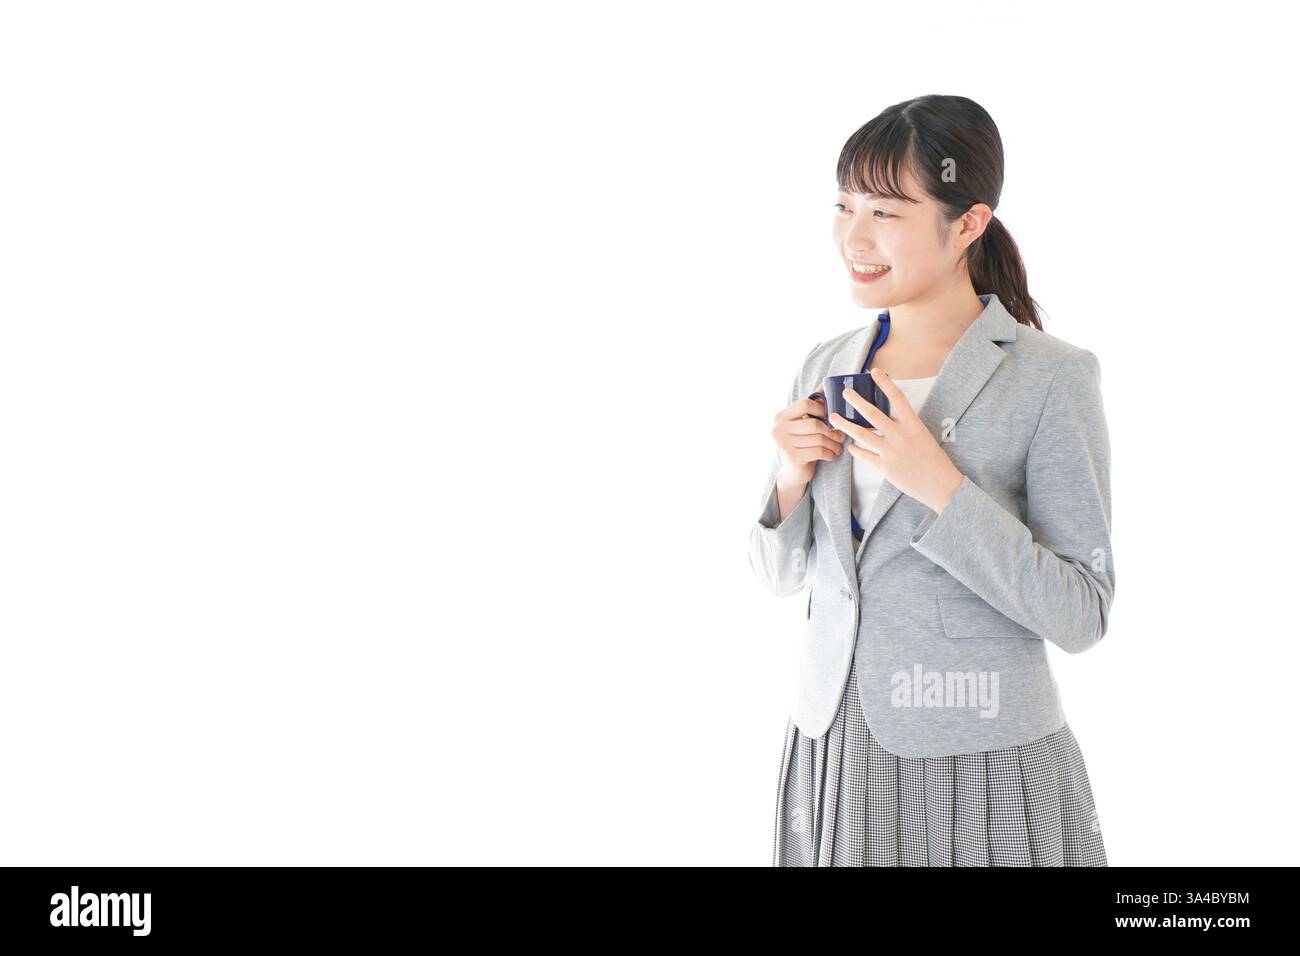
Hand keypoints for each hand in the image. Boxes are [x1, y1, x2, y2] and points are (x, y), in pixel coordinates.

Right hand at [771, 394, 847, 483]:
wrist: (793, 472)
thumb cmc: (801, 444)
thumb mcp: (803, 424)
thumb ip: (811, 406)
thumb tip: (825, 384)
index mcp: (780, 416)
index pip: (805, 404)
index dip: (822, 409)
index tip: (830, 418)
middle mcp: (778, 429)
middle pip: (814, 424)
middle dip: (831, 431)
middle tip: (841, 436)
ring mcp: (784, 444)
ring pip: (819, 439)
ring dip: (833, 444)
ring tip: (838, 446)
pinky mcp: (793, 458)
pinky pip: (819, 452)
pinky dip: (830, 453)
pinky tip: (832, 455)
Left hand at [829, 367, 964, 512]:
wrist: (940, 483)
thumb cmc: (932, 458)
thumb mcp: (921, 434)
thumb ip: (904, 425)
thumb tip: (884, 418)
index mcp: (912, 423)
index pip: (897, 397)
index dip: (885, 382)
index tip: (874, 371)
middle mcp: (900, 434)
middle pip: (872, 413)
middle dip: (856, 401)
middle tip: (845, 392)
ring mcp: (891, 451)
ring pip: (861, 434)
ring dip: (845, 425)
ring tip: (834, 417)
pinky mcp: (885, 467)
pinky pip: (864, 455)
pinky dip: (855, 450)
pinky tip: (851, 447)